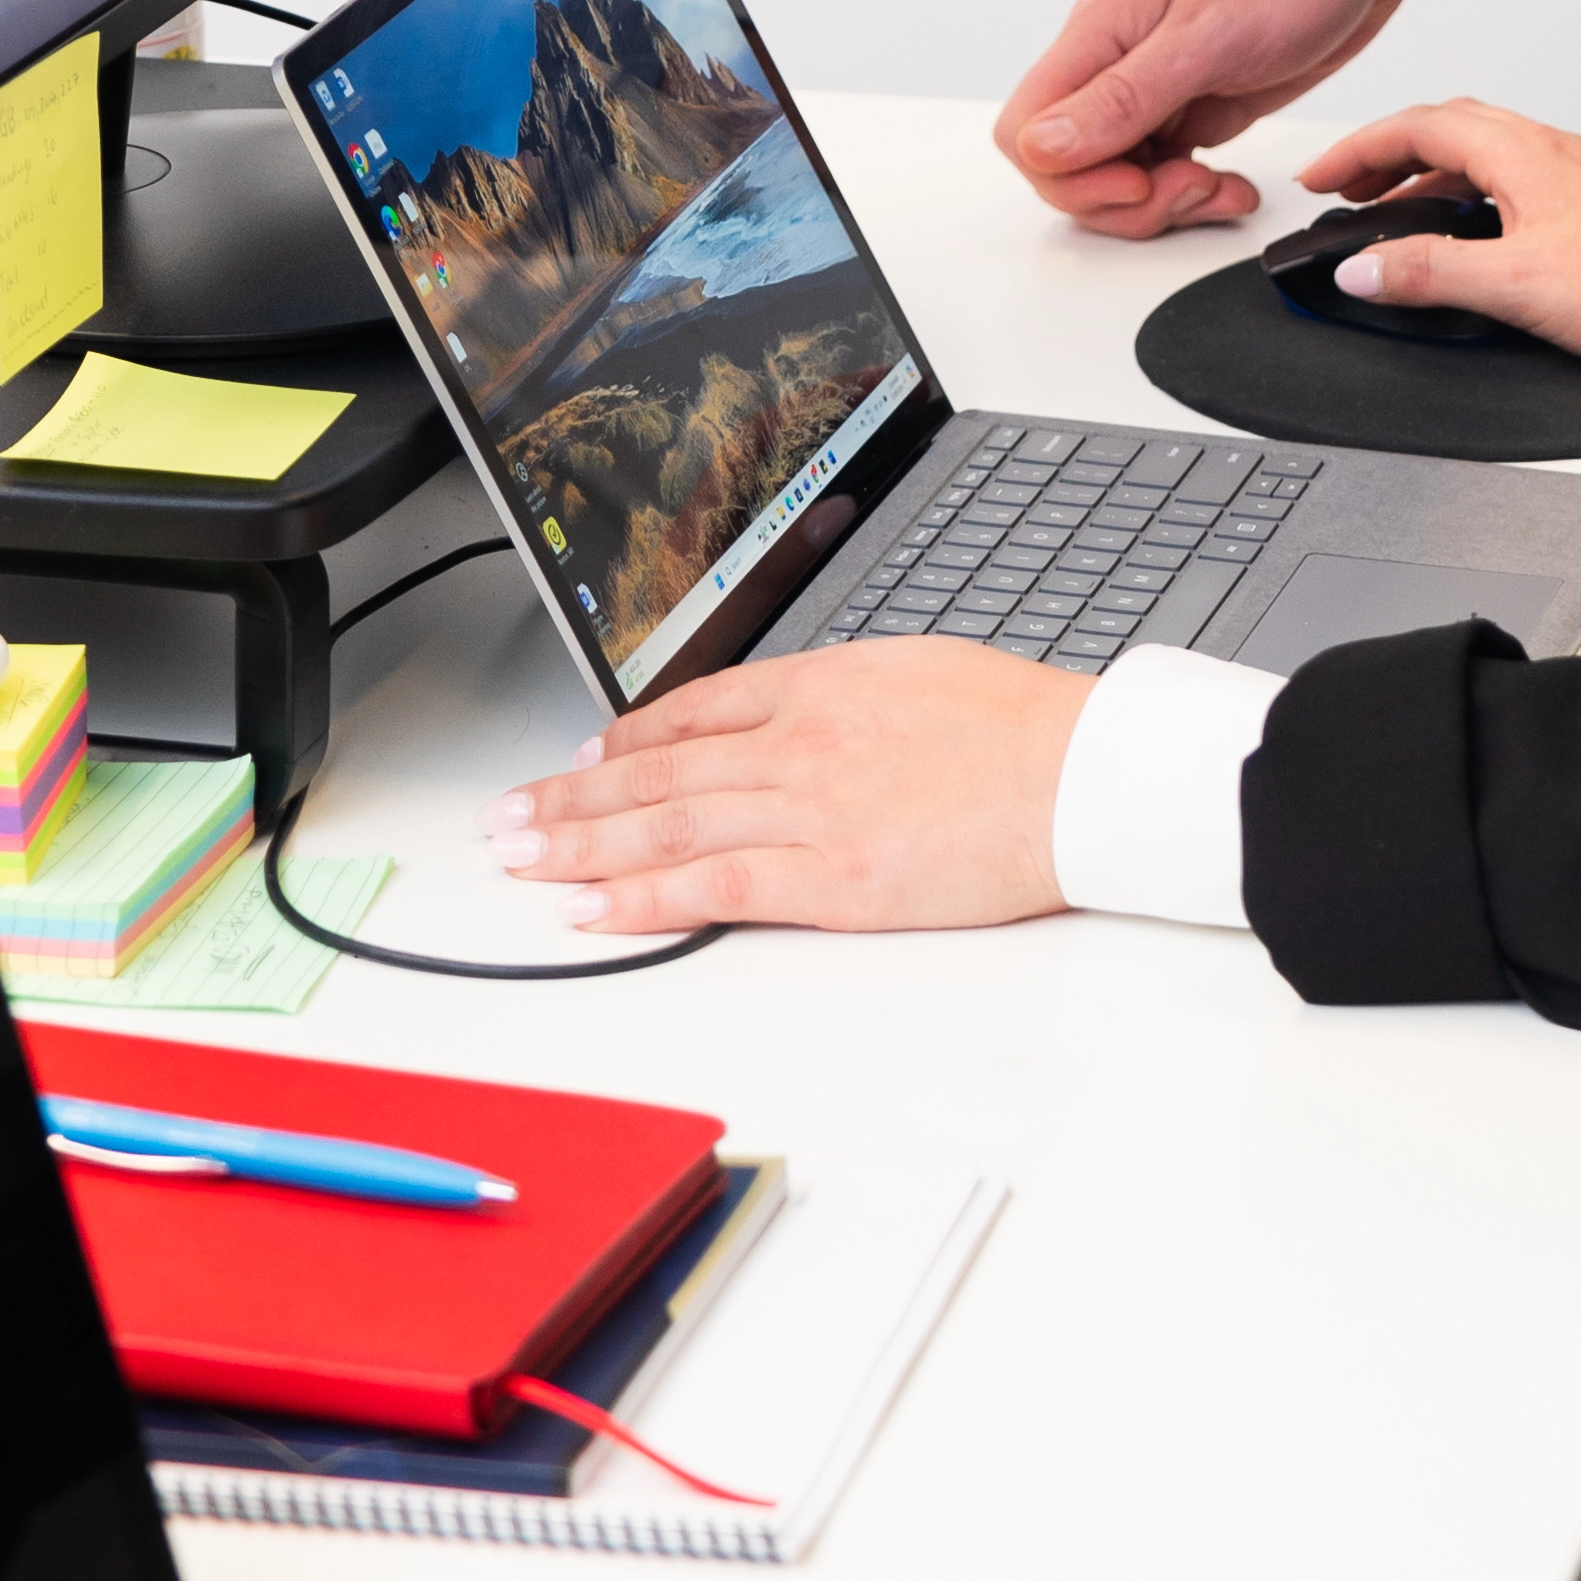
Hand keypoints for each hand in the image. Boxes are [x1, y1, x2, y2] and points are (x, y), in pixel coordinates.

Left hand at [485, 643, 1090, 936]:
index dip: (622, 741)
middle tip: (504, 815)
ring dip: (576, 843)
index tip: (578, 761)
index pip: (692, 712)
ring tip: (517, 859)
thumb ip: (845, 697)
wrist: (1077, 773)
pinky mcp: (827, 880)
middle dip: (568, 796)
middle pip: (655, 770)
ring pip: (663, 824)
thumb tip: (801, 716)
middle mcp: (796, 740)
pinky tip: (587, 908)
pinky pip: (710, 888)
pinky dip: (638, 899)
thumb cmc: (1019, 726)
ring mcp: (806, 809)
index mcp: (820, 682)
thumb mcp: (916, 671)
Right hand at [997, 0, 1580, 234]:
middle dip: (1123, 201)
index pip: (1026, 131)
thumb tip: (1044, 144)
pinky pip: (1170, 167)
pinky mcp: (1203, 97)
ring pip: (1119, 175)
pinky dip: (1196, 191)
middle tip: (1190, 189)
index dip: (1071, 178)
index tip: (1139, 184)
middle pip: (1069, 166)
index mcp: (1103, 31)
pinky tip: (1234, 187)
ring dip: (1164, 203)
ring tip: (1220, 191)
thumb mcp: (1208, 34)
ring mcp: (1162, 82)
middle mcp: (1122, 58)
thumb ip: (1123, 96)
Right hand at [1291, 93, 1580, 368]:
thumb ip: (1432, 274)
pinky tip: (1463, 232)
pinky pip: (1505, 175)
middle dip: (1384, 152)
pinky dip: (1463, 190)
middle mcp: (1546, 148)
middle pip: (1444, 126)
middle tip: (1343, 189)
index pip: (1417, 126)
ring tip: (1390, 213)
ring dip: (1424, 171)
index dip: (1356, 149)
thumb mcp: (1515, 286)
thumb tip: (1363, 266)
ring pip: (1477, 150)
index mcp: (1521, 153)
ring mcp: (1570, 171)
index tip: (1316, 179)